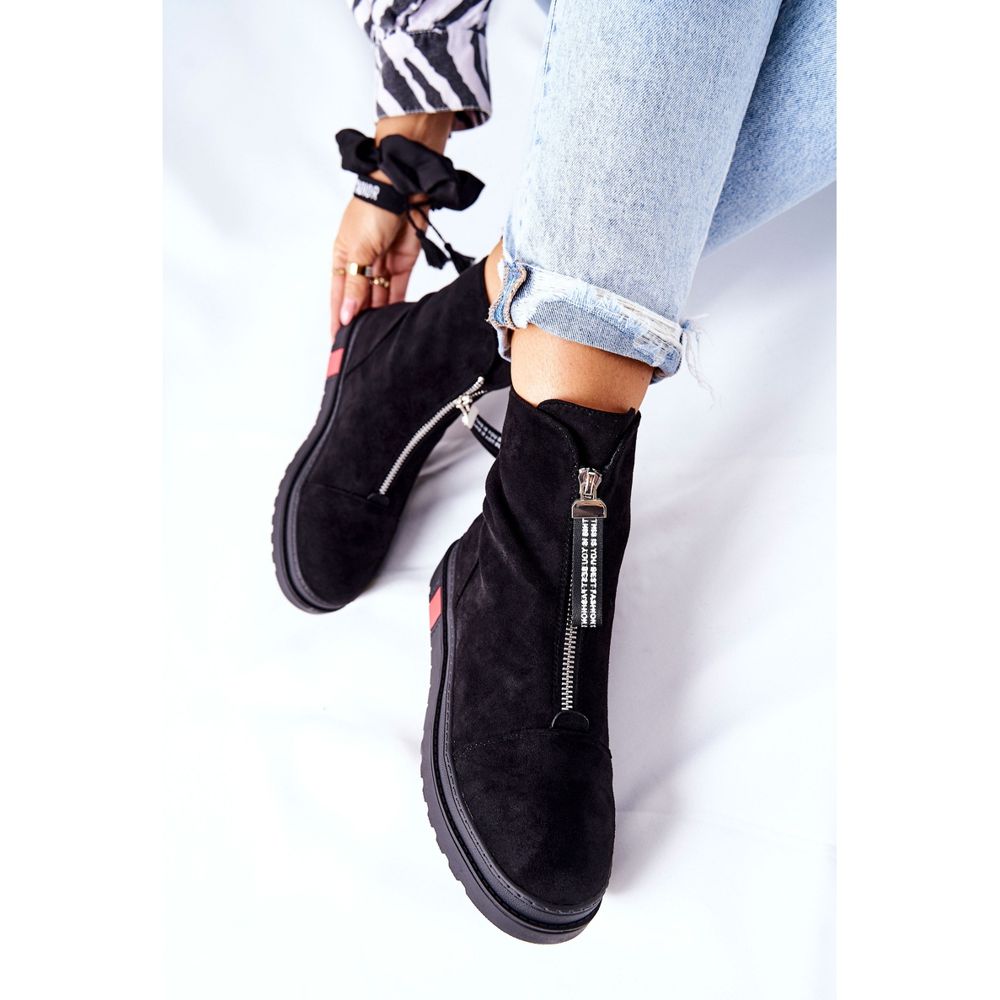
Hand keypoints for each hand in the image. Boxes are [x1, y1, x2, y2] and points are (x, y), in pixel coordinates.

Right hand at [329, 111, 453, 337]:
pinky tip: (395, 322)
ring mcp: (382, 264)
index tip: (337, 344)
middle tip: (361, 348)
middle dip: (360, 322)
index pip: (338, 297)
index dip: (338, 320)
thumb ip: (354, 284)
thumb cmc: (371, 209)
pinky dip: (396, 305)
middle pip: (359, 300)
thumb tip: (345, 314)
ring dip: (379, 317)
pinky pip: (398, 290)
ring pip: (379, 298)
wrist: (402, 186)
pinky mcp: (403, 263)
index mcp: (341, 258)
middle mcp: (360, 263)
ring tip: (378, 340)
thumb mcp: (358, 250)